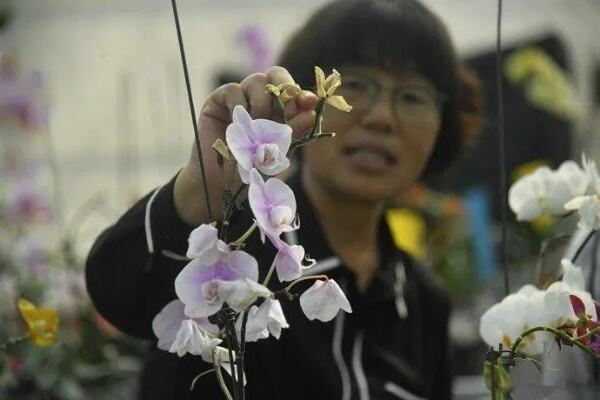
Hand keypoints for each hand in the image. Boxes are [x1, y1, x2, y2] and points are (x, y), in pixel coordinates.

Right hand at [174, 66, 317, 225]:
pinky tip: (239, 124)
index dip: (301, 93)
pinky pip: (233, 89)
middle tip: (283, 107)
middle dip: (285, 87)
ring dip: (262, 103)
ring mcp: (240, 98)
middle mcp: (260, 99)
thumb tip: (311, 112)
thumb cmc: (253, 168)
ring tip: (257, 127)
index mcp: (278, 109)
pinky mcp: (218, 101)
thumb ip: (293, 131)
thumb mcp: (279, 151)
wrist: (224, 183)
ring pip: (257, 80)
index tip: (309, 103)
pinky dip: (239, 105)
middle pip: (276, 74)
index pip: (292, 90)